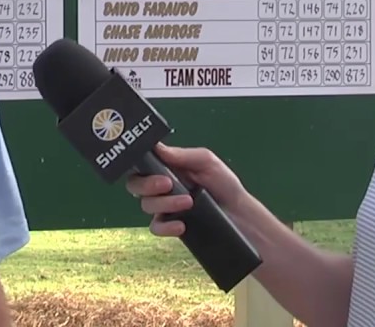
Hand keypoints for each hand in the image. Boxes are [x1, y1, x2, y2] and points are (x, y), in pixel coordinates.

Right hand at [125, 144, 247, 237]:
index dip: (137, 162)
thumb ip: (182, 155)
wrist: (239, 214)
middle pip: (135, 184)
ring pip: (146, 205)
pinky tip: (181, 225)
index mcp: (166, 166)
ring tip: (188, 202)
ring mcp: (164, 207)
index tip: (148, 163)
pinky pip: (156, 227)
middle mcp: (160, 186)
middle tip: (167, 184)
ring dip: (165, 203)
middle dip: (147, 184)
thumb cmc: (223, 183)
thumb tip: (156, 147)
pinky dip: (165, 227)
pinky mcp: (170, 226)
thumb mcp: (206, 162)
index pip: (141, 162)